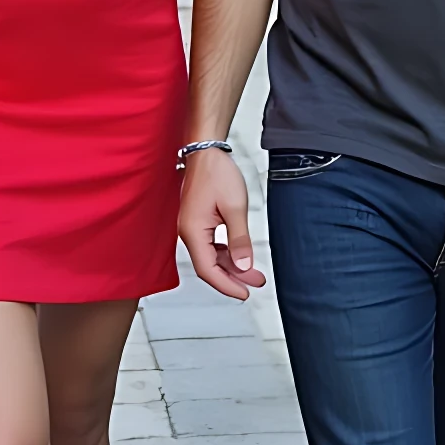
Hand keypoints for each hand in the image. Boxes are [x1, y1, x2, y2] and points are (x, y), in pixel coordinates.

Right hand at [178, 147, 264, 298]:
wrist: (206, 151)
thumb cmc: (216, 173)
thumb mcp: (235, 208)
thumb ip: (240, 240)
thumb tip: (244, 265)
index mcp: (192, 232)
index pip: (207, 270)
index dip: (226, 285)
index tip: (244, 293)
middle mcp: (188, 232)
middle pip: (210, 266)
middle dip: (234, 277)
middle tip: (256, 283)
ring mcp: (192, 227)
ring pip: (212, 256)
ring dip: (232, 265)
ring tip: (254, 272)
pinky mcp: (198, 222)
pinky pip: (211, 245)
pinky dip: (227, 253)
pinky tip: (240, 255)